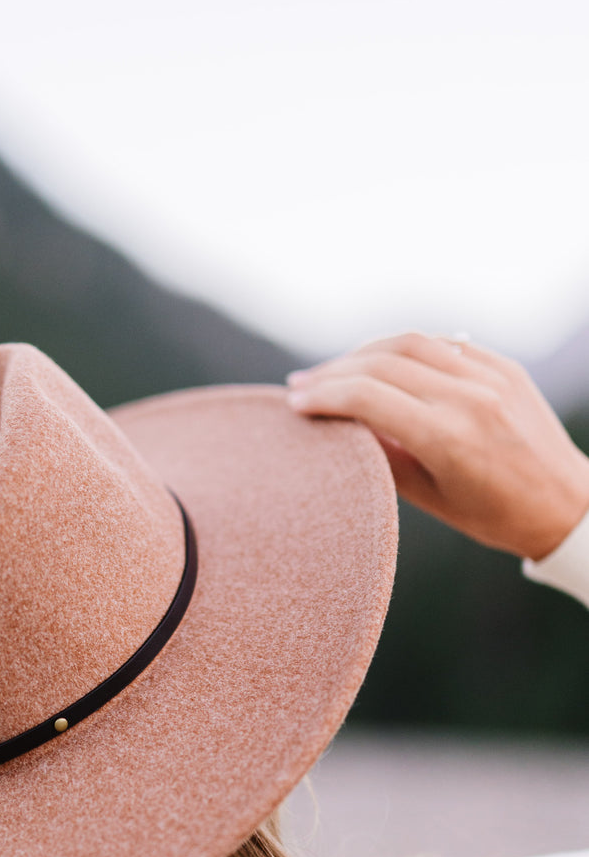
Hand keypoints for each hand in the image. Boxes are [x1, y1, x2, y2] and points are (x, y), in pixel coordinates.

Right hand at [286, 332, 588, 559]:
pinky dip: (403, 350)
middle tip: (301, 384)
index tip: (295, 403)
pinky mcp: (503, 366)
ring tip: (335, 370)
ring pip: (410, 342)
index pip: (366, 396)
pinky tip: (380, 362)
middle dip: (332, 371)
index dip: (322, 395)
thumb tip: (339, 426)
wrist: (567, 503)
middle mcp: (470, 399)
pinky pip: (442, 343)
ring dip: (363, 352)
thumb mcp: (429, 498)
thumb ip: (382, 457)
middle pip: (381, 362)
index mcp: (449, 438)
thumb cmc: (494, 515)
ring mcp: (491, 376)